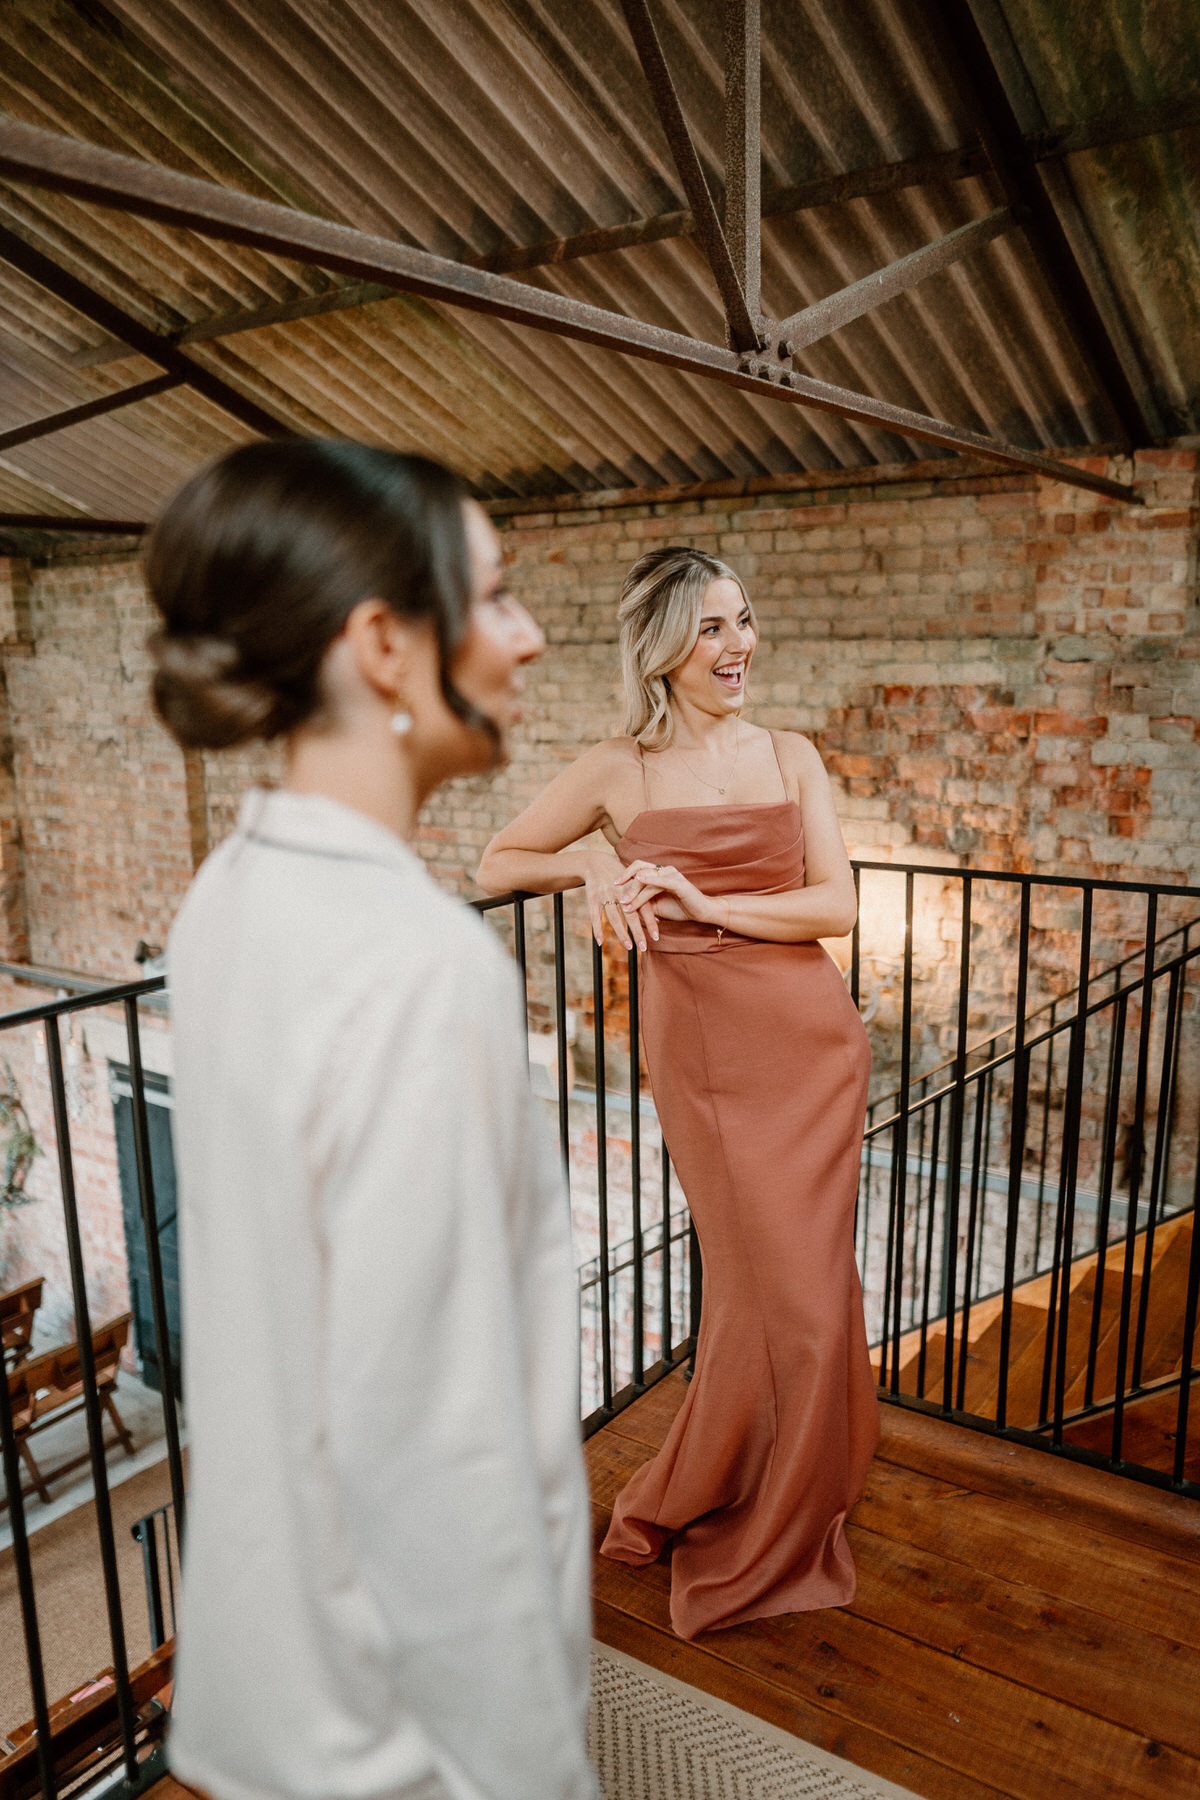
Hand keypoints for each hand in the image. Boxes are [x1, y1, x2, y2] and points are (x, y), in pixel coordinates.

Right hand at [583, 852, 657, 951]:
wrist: (596, 863)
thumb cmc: (620, 877)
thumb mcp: (633, 884)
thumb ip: (644, 901)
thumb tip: (658, 921)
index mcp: (633, 888)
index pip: (644, 908)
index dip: (651, 923)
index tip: (656, 937)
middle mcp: (620, 892)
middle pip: (630, 915)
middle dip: (637, 932)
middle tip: (644, 947)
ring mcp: (605, 895)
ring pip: (614, 918)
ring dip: (621, 934)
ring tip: (629, 947)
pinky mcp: (592, 897)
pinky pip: (594, 916)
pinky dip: (597, 929)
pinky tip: (600, 942)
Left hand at [613, 861, 727, 931]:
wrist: (701, 912)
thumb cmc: (679, 908)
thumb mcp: (655, 907)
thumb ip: (641, 903)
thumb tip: (623, 906)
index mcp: (659, 874)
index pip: (638, 868)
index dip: (625, 874)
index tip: (613, 884)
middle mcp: (664, 871)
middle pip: (640, 869)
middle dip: (626, 880)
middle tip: (616, 892)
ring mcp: (672, 875)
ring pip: (648, 878)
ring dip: (635, 890)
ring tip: (626, 901)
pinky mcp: (679, 883)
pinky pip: (661, 880)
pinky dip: (649, 880)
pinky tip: (640, 881)